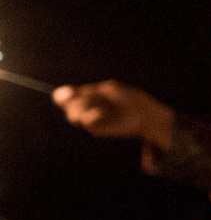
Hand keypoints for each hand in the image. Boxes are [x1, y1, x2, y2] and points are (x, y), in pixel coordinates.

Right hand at [55, 81, 175, 151]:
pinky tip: (101, 113)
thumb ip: (85, 92)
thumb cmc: (127, 99)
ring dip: (82, 107)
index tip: (67, 93)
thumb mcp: (106, 90)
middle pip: (67, 105)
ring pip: (72, 114)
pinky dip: (91, 115)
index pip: (65, 96)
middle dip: (75, 101)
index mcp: (87, 97)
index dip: (63, 96)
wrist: (143, 113)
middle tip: (89, 98)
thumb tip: (59, 93)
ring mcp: (89, 119)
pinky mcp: (95, 128)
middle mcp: (86, 109)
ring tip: (98, 106)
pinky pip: (85, 121)